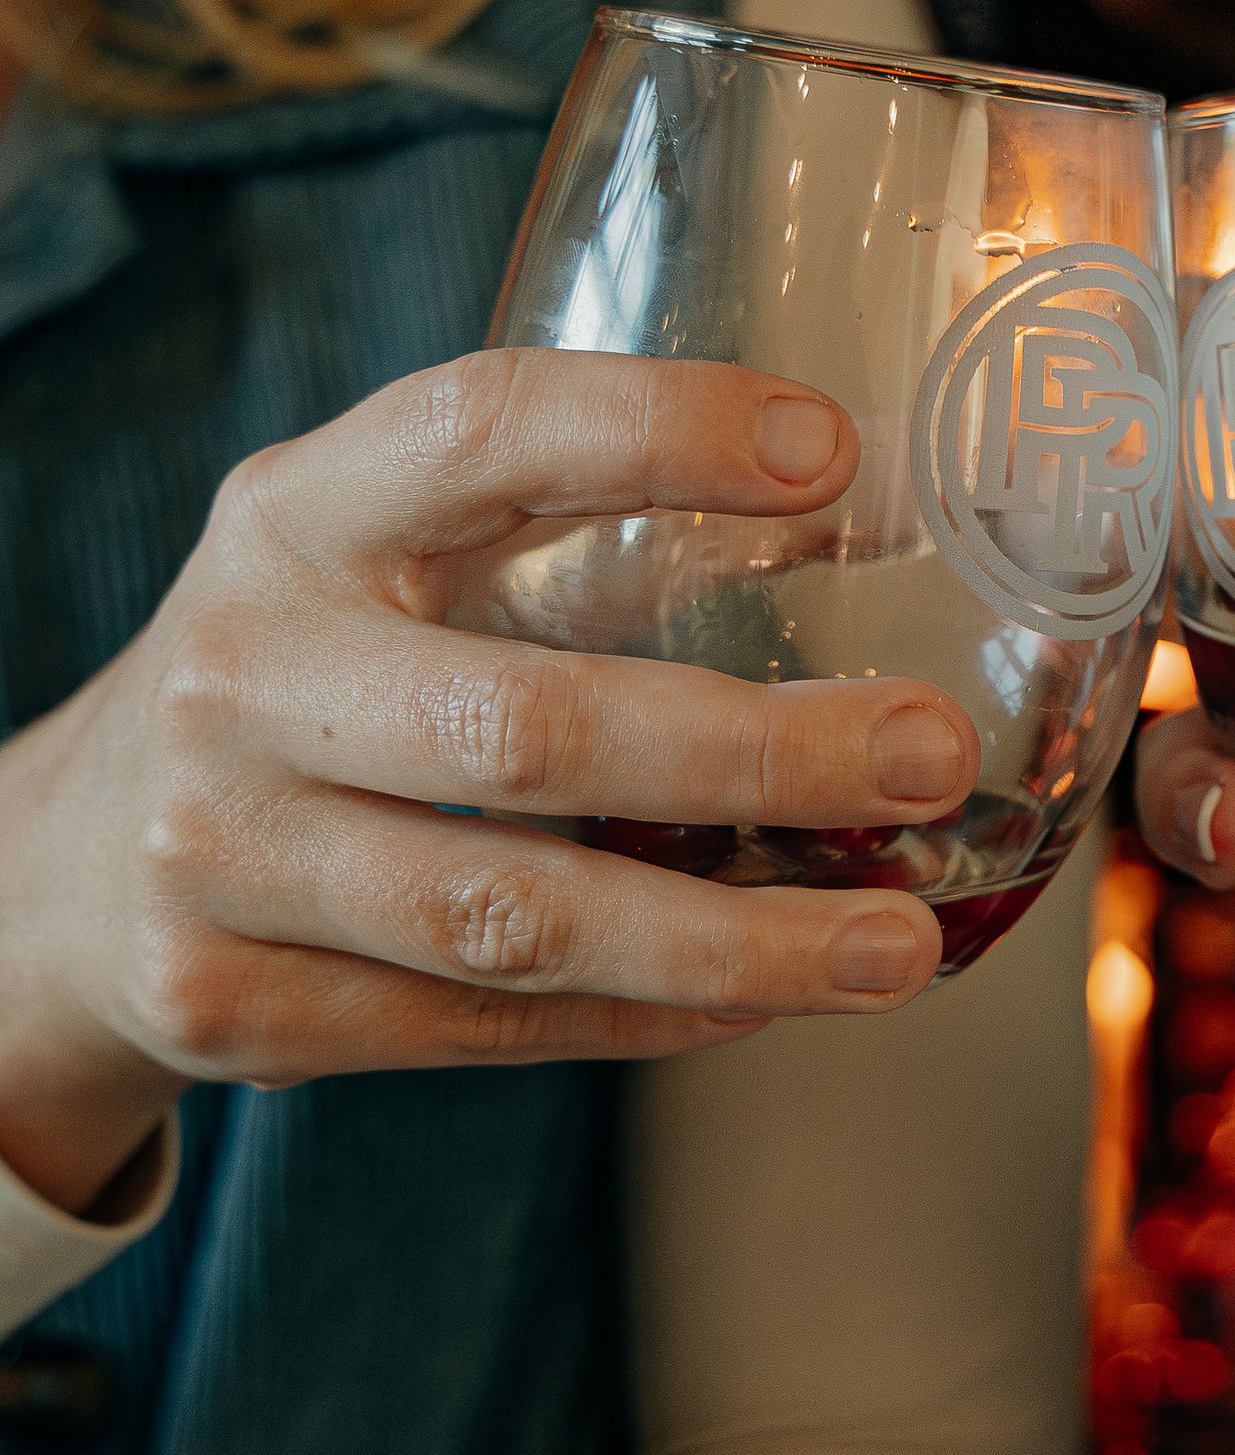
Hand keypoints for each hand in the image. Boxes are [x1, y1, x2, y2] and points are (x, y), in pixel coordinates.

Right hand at [0, 351, 982, 1218]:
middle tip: (928, 755)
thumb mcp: (390, 558)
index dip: (658, 428)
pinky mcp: (229, 1004)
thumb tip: (872, 503)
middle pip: (528, 730)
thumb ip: (589, 526)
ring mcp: (219, 851)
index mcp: (296, 514)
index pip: (481, 430)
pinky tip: (763, 1002)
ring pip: (517, 919)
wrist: (63, 870)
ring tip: (897, 947)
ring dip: (734, 941)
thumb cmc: (308, 678)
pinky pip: (481, 1026)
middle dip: (755, 754)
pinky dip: (642, 1018)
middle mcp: (242, 672)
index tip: (836, 452)